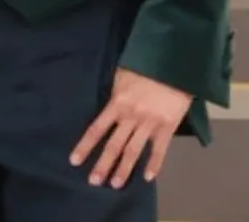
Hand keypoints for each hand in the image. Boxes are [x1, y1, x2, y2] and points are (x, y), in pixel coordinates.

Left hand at [70, 67, 191, 186]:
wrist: (173, 64)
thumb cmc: (144, 67)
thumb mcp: (121, 77)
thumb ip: (114, 95)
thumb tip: (107, 110)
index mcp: (117, 104)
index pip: (96, 128)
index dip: (85, 145)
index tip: (75, 160)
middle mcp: (131, 117)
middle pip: (113, 145)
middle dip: (102, 164)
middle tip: (93, 182)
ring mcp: (150, 124)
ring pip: (133, 151)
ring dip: (123, 169)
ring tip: (115, 184)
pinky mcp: (168, 127)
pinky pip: (160, 150)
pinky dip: (154, 165)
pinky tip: (147, 178)